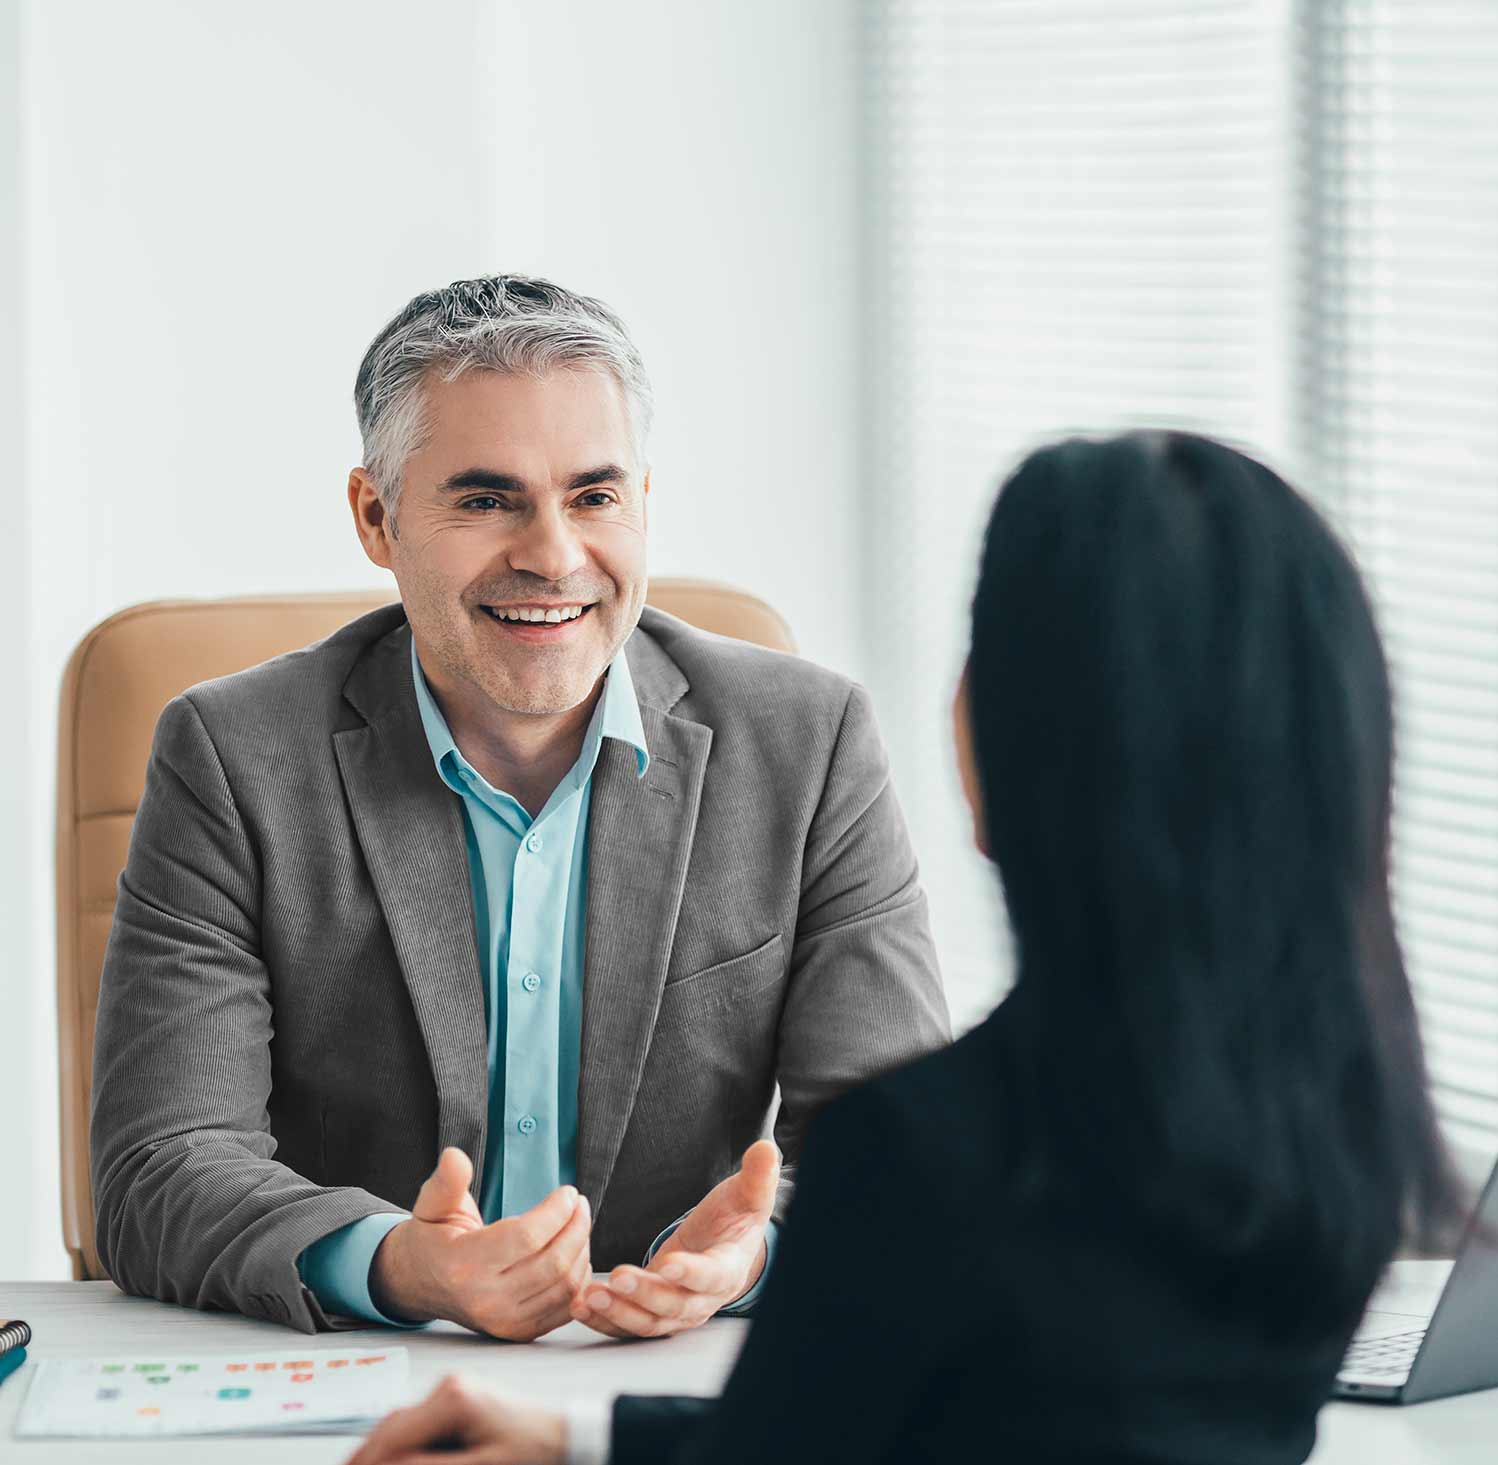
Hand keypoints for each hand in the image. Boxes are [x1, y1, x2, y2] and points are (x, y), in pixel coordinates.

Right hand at [346, 1373, 565, 1464]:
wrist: (564, 1434)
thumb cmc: (532, 1453)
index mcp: (453, 1399)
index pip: (394, 1436)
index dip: (367, 1462)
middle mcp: (447, 1387)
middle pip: (391, 1427)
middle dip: (365, 1457)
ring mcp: (450, 1390)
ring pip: (398, 1424)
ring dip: (378, 1451)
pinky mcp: (455, 1399)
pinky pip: (415, 1424)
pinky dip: (398, 1444)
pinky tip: (386, 1459)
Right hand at [371, 1147, 590, 1340]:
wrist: (421, 1284)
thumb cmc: (432, 1239)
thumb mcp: (432, 1204)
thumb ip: (447, 1181)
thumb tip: (455, 1157)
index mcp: (463, 1265)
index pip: (526, 1237)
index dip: (556, 1211)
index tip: (568, 1192)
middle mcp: (484, 1300)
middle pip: (553, 1263)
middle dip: (577, 1226)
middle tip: (580, 1204)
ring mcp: (503, 1321)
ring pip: (565, 1287)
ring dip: (582, 1250)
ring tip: (580, 1223)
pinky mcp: (518, 1331)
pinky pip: (565, 1308)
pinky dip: (579, 1279)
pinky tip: (576, 1254)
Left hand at [572, 1139, 779, 1338]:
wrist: (724, 1250)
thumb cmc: (734, 1221)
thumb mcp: (748, 1198)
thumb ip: (757, 1178)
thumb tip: (767, 1150)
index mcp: (726, 1270)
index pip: (710, 1276)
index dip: (691, 1272)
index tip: (670, 1264)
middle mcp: (701, 1300)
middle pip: (673, 1305)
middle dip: (644, 1294)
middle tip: (617, 1277)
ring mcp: (675, 1312)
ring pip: (647, 1322)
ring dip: (617, 1313)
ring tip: (588, 1297)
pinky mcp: (652, 1314)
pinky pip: (627, 1325)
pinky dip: (604, 1321)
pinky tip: (580, 1306)